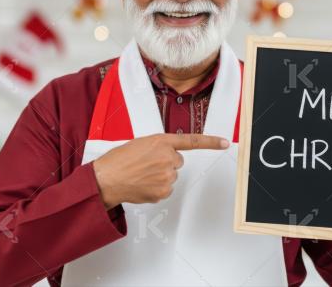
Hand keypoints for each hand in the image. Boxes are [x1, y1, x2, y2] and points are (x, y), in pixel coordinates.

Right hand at [92, 134, 229, 208]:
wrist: (106, 179)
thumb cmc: (118, 160)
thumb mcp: (140, 144)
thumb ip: (158, 147)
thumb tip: (167, 156)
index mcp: (161, 141)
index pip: (192, 141)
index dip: (211, 142)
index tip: (225, 143)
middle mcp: (167, 157)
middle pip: (177, 161)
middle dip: (165, 163)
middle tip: (146, 164)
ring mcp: (167, 175)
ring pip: (171, 176)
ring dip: (159, 176)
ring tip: (141, 174)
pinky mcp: (163, 191)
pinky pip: (166, 189)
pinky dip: (156, 188)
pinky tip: (143, 184)